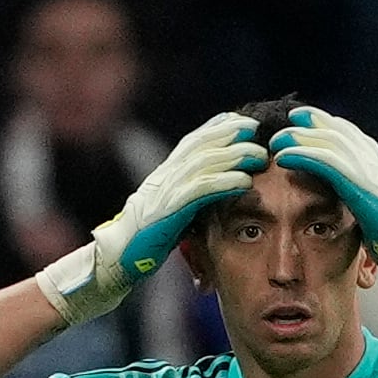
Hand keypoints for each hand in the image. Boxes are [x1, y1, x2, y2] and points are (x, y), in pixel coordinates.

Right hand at [35, 112, 267, 325]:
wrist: (118, 256)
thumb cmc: (147, 237)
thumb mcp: (170, 208)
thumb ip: (189, 193)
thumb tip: (217, 185)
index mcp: (165, 172)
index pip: (193, 140)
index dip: (218, 126)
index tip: (243, 121)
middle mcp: (164, 175)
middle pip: (201, 143)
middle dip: (230, 133)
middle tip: (256, 129)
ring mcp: (166, 190)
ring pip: (204, 162)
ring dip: (235, 156)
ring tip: (259, 154)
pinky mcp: (169, 210)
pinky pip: (200, 190)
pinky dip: (224, 183)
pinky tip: (244, 181)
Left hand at [271, 107, 377, 291]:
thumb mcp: (375, 206)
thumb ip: (360, 193)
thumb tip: (345, 197)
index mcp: (376, 163)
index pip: (348, 133)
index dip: (324, 123)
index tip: (302, 121)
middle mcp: (372, 160)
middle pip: (337, 129)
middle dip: (310, 123)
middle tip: (287, 123)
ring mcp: (366, 169)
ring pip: (327, 141)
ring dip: (298, 138)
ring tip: (277, 141)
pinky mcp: (357, 183)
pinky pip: (324, 161)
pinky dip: (301, 155)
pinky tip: (283, 157)